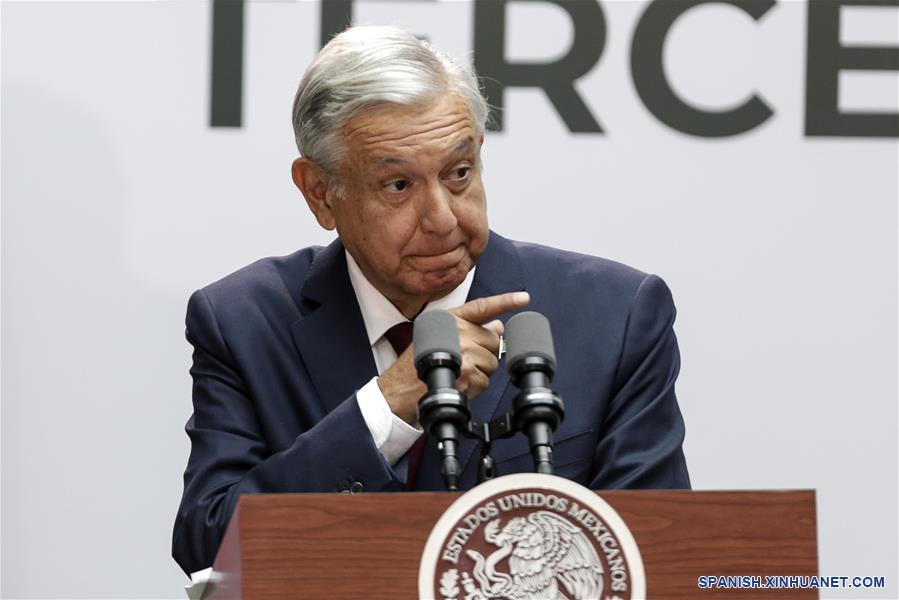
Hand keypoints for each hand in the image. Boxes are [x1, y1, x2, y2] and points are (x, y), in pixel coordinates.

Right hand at [378, 291, 529, 423]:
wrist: (400, 388)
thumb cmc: (417, 363)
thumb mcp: (438, 337)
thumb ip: (469, 328)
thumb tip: (498, 325)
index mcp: (450, 318)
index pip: (483, 307)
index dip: (506, 301)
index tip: (524, 298)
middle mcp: (457, 330)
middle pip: (493, 340)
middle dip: (484, 353)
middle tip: (463, 362)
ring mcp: (463, 350)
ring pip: (492, 362)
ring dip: (480, 372)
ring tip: (457, 373)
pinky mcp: (467, 371)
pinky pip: (485, 381)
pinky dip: (475, 388)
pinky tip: (457, 385)